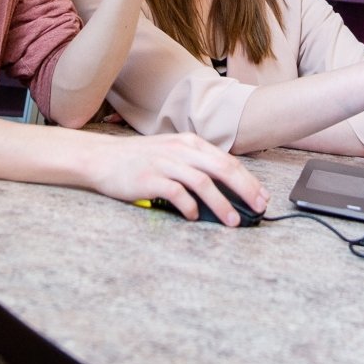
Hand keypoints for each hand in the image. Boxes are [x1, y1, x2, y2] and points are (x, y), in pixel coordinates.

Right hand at [84, 132, 268, 225]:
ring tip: (233, 221)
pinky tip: (195, 217)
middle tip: (258, 208)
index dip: (248, 180)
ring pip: (204, 182)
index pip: (227, 161)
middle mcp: (181, 150)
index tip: (261, 196)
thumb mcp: (171, 152)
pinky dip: (190, 207)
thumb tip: (224, 187)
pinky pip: (177, 193)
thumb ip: (195, 164)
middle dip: (245, 190)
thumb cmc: (138, 159)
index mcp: (189, 143)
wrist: (102, 159)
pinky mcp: (150, 179)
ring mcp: (165, 163)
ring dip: (222, 204)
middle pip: (222, 169)